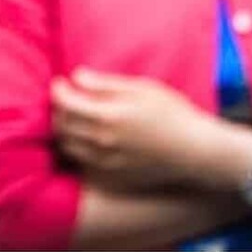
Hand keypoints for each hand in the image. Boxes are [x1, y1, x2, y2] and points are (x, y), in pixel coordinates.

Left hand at [50, 71, 243, 190]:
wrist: (194, 151)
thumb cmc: (172, 113)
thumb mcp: (141, 88)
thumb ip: (105, 84)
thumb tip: (76, 76)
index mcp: (108, 116)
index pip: (65, 102)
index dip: (57, 89)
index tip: (61, 82)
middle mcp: (102, 141)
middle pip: (61, 125)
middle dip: (57, 108)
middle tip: (66, 97)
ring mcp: (105, 162)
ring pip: (67, 145)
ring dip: (63, 129)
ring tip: (74, 116)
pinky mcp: (111, 175)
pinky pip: (81, 161)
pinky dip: (76, 147)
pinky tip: (87, 136)